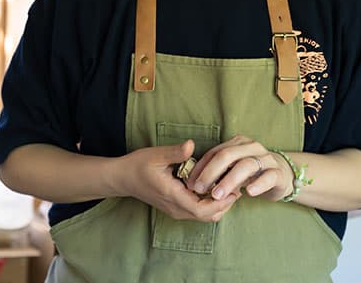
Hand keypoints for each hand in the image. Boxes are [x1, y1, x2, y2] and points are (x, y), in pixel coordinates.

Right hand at [114, 140, 240, 221]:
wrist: (122, 178)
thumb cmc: (138, 165)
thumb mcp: (156, 155)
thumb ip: (176, 152)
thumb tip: (191, 145)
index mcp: (172, 196)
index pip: (202, 209)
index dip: (221, 202)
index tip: (233, 189)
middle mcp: (175, 208)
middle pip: (207, 216)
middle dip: (225, 204)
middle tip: (237, 187)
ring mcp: (175, 210)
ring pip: (203, 216)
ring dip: (218, 205)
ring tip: (229, 187)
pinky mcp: (175, 208)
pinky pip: (197, 211)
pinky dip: (209, 204)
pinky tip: (214, 188)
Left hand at [186, 135, 293, 202]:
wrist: (281, 176)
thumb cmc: (250, 173)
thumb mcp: (232, 170)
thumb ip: (216, 172)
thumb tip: (193, 183)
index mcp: (237, 143)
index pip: (214, 153)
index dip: (200, 168)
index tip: (190, 183)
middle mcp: (251, 147)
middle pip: (227, 155)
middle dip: (211, 173)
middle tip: (200, 189)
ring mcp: (266, 159)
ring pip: (246, 166)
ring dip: (229, 181)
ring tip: (217, 195)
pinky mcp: (278, 173)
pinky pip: (268, 177)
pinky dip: (258, 184)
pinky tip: (248, 192)